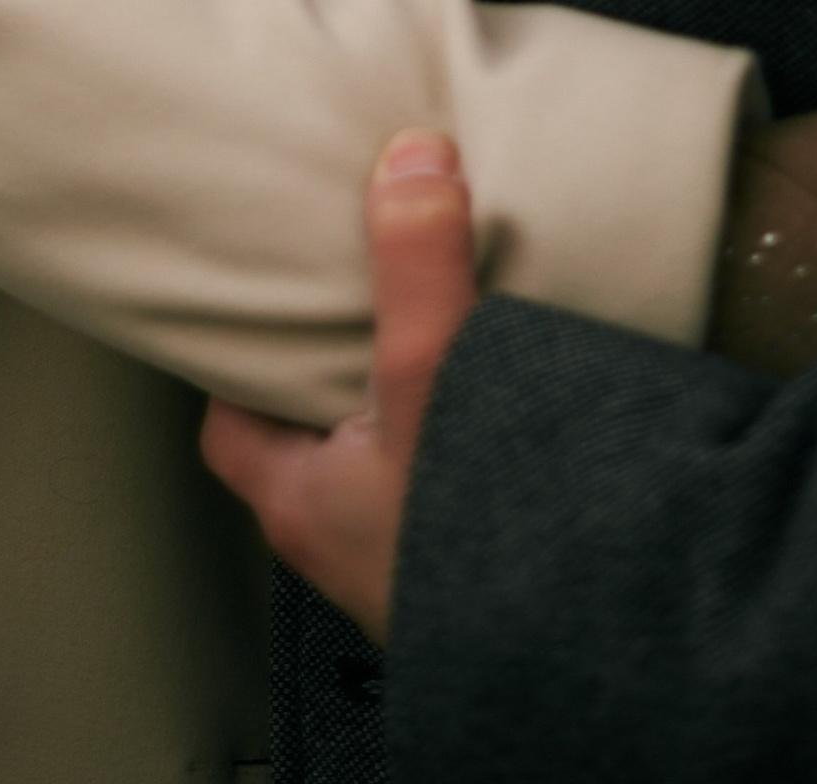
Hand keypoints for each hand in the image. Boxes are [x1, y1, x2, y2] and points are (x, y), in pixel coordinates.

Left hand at [201, 128, 476, 644]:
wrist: (587, 660)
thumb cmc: (468, 559)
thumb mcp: (429, 385)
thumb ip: (418, 269)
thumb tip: (408, 157)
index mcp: (299, 503)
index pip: (229, 422)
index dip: (239, 355)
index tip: (262, 291)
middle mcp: (345, 537)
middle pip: (312, 427)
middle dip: (336, 360)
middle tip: (357, 282)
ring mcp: (407, 556)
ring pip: (383, 453)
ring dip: (408, 397)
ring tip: (433, 317)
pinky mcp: (469, 567)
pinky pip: (446, 481)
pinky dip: (464, 434)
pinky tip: (504, 395)